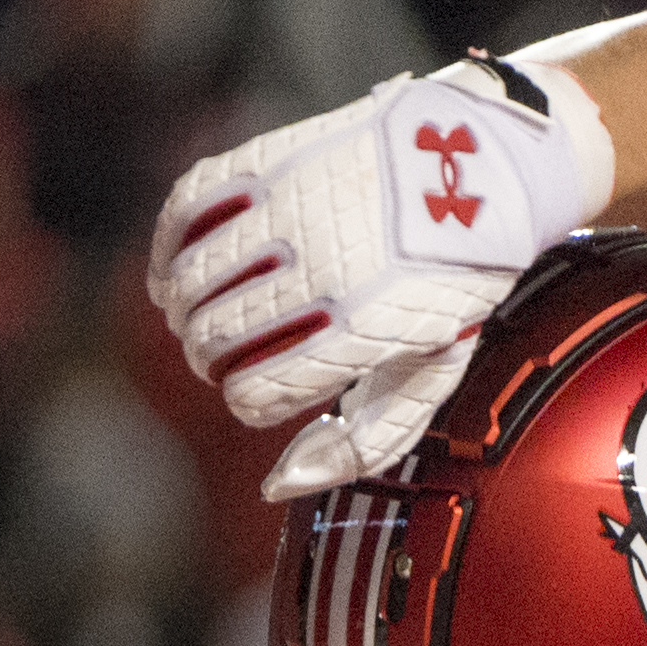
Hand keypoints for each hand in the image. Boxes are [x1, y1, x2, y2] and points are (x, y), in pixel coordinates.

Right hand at [146, 55, 611, 496]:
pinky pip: (184, 209)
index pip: (255, 393)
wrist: (481, 170)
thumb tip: (274, 486)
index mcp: (365, 332)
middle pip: (212, 339)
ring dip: (180, 312)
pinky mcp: (269, 159)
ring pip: (187, 279)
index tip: (260, 395)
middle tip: (218, 360)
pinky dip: (165, 248)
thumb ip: (366, 438)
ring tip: (194, 323)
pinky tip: (169, 275)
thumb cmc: (451, 287)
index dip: (249, 403)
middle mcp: (323, 269)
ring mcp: (292, 209)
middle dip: (208, 360)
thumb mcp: (429, 372)